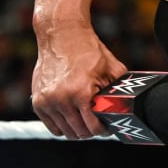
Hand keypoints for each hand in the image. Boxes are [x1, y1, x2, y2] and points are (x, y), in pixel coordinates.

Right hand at [31, 22, 126, 139]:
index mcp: (81, 92)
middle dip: (91, 130)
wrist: (62, 35)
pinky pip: (52, 127)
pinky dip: (63, 125)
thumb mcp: (112, 68)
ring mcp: (48, 101)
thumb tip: (129, 110)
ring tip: (85, 118)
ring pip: (66, 132)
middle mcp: (62, 99)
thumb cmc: (88, 50)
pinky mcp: (38, 102)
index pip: (94, 128)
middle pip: (79, 133)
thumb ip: (119, 91)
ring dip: (77, 128)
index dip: (104, 130)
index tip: (108, 126)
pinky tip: (72, 115)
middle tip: (97, 122)